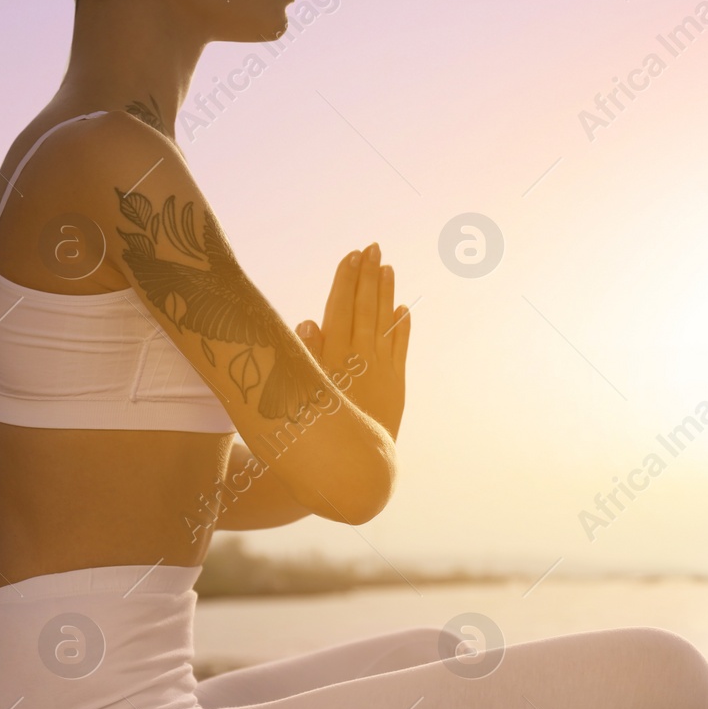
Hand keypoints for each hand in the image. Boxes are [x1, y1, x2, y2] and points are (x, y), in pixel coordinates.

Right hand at [296, 242, 408, 437]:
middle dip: (367, 276)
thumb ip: (308, 354)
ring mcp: (380, 369)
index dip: (346, 280)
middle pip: (364, 308)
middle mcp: (358, 357)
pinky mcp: (395, 383)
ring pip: (384, 322)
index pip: (340, 307)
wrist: (350, 460)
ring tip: (387, 267)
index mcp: (333, 355)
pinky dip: (402, 329)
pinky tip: (403, 310)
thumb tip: (309, 320)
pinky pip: (400, 349)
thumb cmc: (316, 425)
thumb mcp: (305, 389)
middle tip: (373, 247)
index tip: (351, 255)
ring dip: (386, 293)